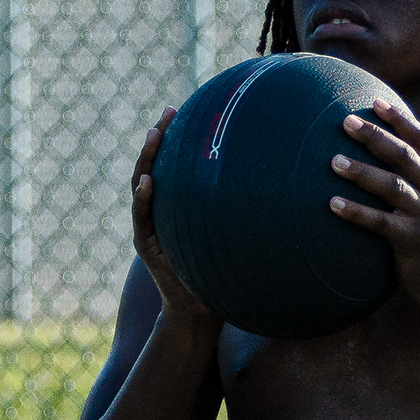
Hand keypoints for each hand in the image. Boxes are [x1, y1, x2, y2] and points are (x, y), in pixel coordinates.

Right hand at [129, 112, 220, 330]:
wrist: (201, 309)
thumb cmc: (221, 272)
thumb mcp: (230, 234)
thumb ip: (237, 209)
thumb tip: (277, 181)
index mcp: (175, 205)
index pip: (171, 164)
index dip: (175, 137)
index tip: (183, 109)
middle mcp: (158, 212)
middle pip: (152, 166)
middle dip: (157, 138)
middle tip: (167, 112)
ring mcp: (149, 227)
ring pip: (142, 185)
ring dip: (146, 160)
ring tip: (154, 136)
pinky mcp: (147, 245)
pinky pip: (143, 217)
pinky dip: (143, 199)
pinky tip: (148, 182)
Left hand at [328, 95, 419, 305]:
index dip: (399, 119)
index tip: (374, 102)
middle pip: (404, 157)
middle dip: (374, 136)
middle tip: (346, 122)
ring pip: (391, 186)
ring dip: (361, 172)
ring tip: (333, 161)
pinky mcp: (412, 241)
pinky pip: (379, 222)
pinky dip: (356, 212)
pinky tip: (332, 203)